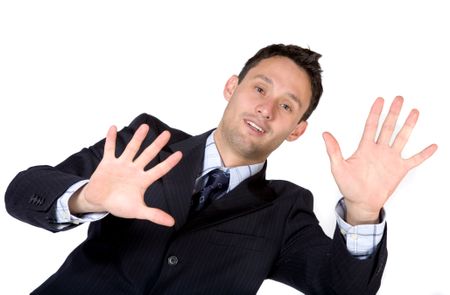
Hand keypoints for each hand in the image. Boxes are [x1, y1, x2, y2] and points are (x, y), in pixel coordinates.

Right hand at [69, 124, 181, 226]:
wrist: (98, 202)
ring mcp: (122, 165)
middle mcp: (134, 170)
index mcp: (142, 180)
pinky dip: (111, 138)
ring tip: (145, 126)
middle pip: (148, 154)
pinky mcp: (108, 163)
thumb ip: (154, 215)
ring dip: (138, 138)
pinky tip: (113, 127)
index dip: (169, 163)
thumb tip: (171, 222)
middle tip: (167, 134)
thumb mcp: (137, 210)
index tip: (180, 154)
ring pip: (131, 148)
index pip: (159, 170)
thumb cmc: (118, 205)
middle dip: (157, 144)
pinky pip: (110, 148)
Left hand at [323, 96, 436, 224]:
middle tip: (399, 99)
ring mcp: (390, 159)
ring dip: (408, 125)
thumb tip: (325, 134)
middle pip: (388, 127)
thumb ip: (333, 150)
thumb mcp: (338, 167)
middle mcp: (379, 150)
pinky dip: (424, 154)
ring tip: (415, 112)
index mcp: (365, 148)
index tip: (380, 100)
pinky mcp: (399, 170)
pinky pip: (414, 160)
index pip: (371, 125)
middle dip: (394, 113)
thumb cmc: (348, 186)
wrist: (361, 203)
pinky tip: (433, 146)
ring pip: (402, 138)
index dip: (375, 113)